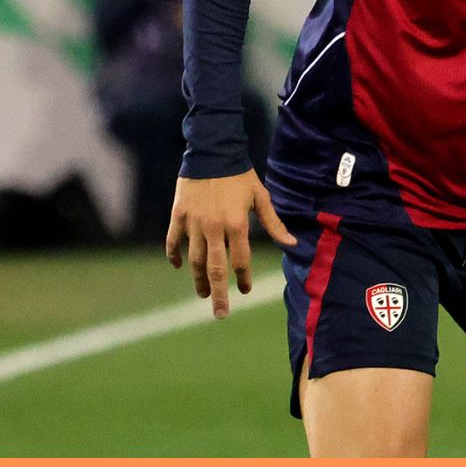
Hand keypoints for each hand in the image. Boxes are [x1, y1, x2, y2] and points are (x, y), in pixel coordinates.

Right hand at [165, 170, 296, 318]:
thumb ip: (274, 223)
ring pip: (192, 259)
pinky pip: (173, 241)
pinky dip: (174, 255)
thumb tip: (292, 244)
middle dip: (218, 293)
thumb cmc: (241, 176)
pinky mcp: (178, 215)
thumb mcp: (261, 197)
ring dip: (197, 279)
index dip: (243, 278)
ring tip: (203, 293)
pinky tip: (178, 265)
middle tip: (220, 314)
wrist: (213, 152)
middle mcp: (214, 227)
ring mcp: (193, 222)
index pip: (240, 260)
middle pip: (214, 268)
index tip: (245, 290)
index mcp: (237, 224)